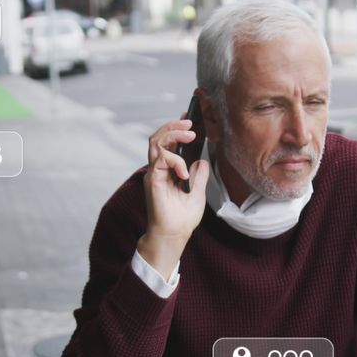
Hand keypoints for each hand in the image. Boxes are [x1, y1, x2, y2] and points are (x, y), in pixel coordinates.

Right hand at [139, 118, 209, 278]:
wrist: (174, 235)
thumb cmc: (182, 218)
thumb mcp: (198, 192)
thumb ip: (200, 175)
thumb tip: (203, 160)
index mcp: (168, 170)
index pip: (168, 142)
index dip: (177, 129)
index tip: (190, 121)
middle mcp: (158, 169)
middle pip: (158, 137)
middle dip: (173, 126)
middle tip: (189, 124)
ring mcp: (154, 173)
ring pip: (155, 142)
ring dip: (172, 134)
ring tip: (189, 135)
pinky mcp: (152, 180)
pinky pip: (161, 159)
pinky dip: (175, 161)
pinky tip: (185, 172)